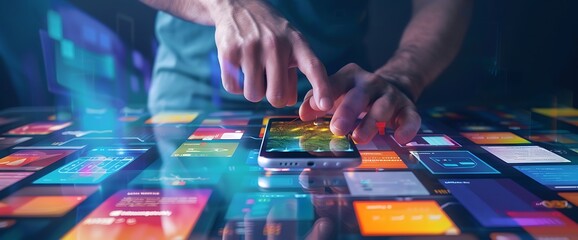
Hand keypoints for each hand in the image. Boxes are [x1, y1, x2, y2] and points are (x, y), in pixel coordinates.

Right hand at [210, 0, 332, 109]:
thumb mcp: (289, 44)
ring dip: (253, 90)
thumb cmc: (269, 32)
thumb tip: (290, 101)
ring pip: (253, 94)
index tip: (325, 105)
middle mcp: (276, 44)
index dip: (322, 88)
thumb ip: (293, 73)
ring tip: (253, 71)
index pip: (313, 67)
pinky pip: (233, 88)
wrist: (238, 5)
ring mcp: (252, 47)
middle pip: (277, 96)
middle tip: (270, 83)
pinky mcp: (229, 52)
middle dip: (273, 97)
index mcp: (297, 43)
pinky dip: (236, 85)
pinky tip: (239, 69)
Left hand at [299, 63, 420, 143]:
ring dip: (371, 122)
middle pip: (359, 95)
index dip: (324, 97)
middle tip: (336, 129)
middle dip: (347, 112)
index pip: (335, 84)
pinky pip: (410, 116)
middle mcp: (371, 82)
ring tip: (359, 138)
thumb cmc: (354, 95)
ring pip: (383, 106)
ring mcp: (390, 94)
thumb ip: (316, 102)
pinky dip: (407, 127)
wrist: (392, 87)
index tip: (313, 112)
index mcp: (350, 76)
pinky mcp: (407, 107)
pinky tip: (399, 137)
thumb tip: (303, 113)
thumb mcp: (335, 93)